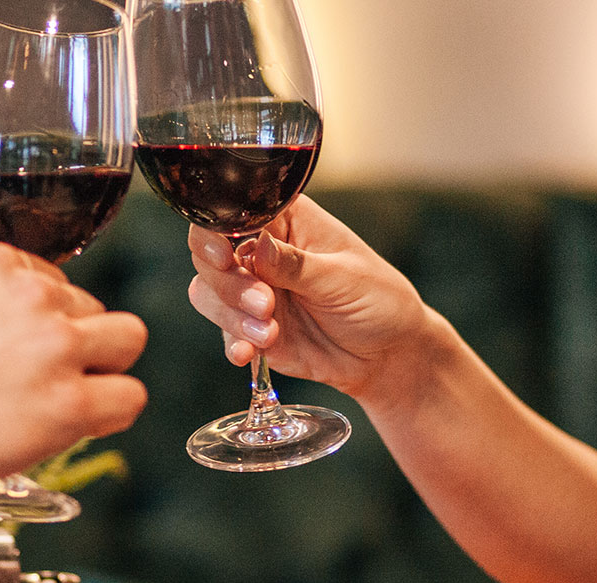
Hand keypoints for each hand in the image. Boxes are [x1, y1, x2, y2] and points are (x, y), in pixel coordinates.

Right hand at [0, 242, 147, 487]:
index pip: (52, 281)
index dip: (39, 321)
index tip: (17, 350)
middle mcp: (34, 297)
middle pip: (89, 309)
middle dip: (71, 342)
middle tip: (37, 380)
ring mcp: (56, 348)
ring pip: (127, 340)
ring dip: (105, 367)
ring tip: (70, 396)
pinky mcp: (70, 403)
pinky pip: (131, 396)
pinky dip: (115, 410)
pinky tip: (87, 422)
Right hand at [186, 196, 435, 408]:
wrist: (387, 353)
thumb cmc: (377, 299)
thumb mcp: (343, 278)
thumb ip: (297, 265)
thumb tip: (258, 245)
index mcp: (285, 221)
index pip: (234, 213)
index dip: (217, 232)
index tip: (224, 255)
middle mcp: (261, 252)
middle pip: (209, 256)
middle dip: (229, 283)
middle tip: (265, 304)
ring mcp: (253, 291)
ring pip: (209, 294)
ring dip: (231, 316)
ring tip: (269, 332)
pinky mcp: (252, 329)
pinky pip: (226, 333)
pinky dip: (233, 343)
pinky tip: (249, 353)